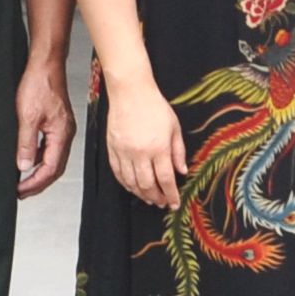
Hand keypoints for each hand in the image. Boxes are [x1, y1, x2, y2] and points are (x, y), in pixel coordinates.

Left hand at [16, 60, 74, 197]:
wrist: (46, 64)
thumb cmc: (40, 84)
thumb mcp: (27, 116)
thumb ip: (26, 143)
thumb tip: (23, 166)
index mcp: (61, 135)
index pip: (50, 169)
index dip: (35, 183)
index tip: (20, 190)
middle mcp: (65, 134)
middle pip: (55, 168)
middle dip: (38, 183)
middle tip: (21, 192)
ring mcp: (62, 129)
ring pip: (53, 159)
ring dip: (38, 172)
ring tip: (22, 180)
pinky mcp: (57, 123)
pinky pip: (50, 148)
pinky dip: (39, 158)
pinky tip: (27, 158)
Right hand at [104, 69, 185, 209]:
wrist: (131, 92)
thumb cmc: (154, 106)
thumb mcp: (174, 127)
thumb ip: (178, 151)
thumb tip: (182, 171)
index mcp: (158, 147)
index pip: (166, 179)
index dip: (171, 194)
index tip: (174, 203)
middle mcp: (140, 153)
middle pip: (147, 185)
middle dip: (156, 198)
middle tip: (162, 203)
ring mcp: (124, 152)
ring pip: (131, 183)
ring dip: (141, 194)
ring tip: (149, 198)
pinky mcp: (112, 149)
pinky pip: (118, 173)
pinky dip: (126, 184)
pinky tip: (133, 187)